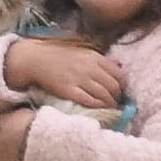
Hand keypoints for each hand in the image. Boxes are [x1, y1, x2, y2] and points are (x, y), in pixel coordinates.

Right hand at [2, 37, 126, 108]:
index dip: (123, 86)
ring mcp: (80, 79)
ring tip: (110, 108)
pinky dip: (98, 106)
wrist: (36, 59)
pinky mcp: (69, 90)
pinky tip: (99, 109)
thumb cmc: (60, 56)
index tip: (122, 92)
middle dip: (118, 97)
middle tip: (117, 102)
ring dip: (110, 104)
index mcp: (95, 57)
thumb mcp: (84, 52)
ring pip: (104, 95)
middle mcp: (90, 68)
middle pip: (114, 86)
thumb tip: (119, 66)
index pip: (119, 74)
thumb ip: (101, 59)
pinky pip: (89, 101)